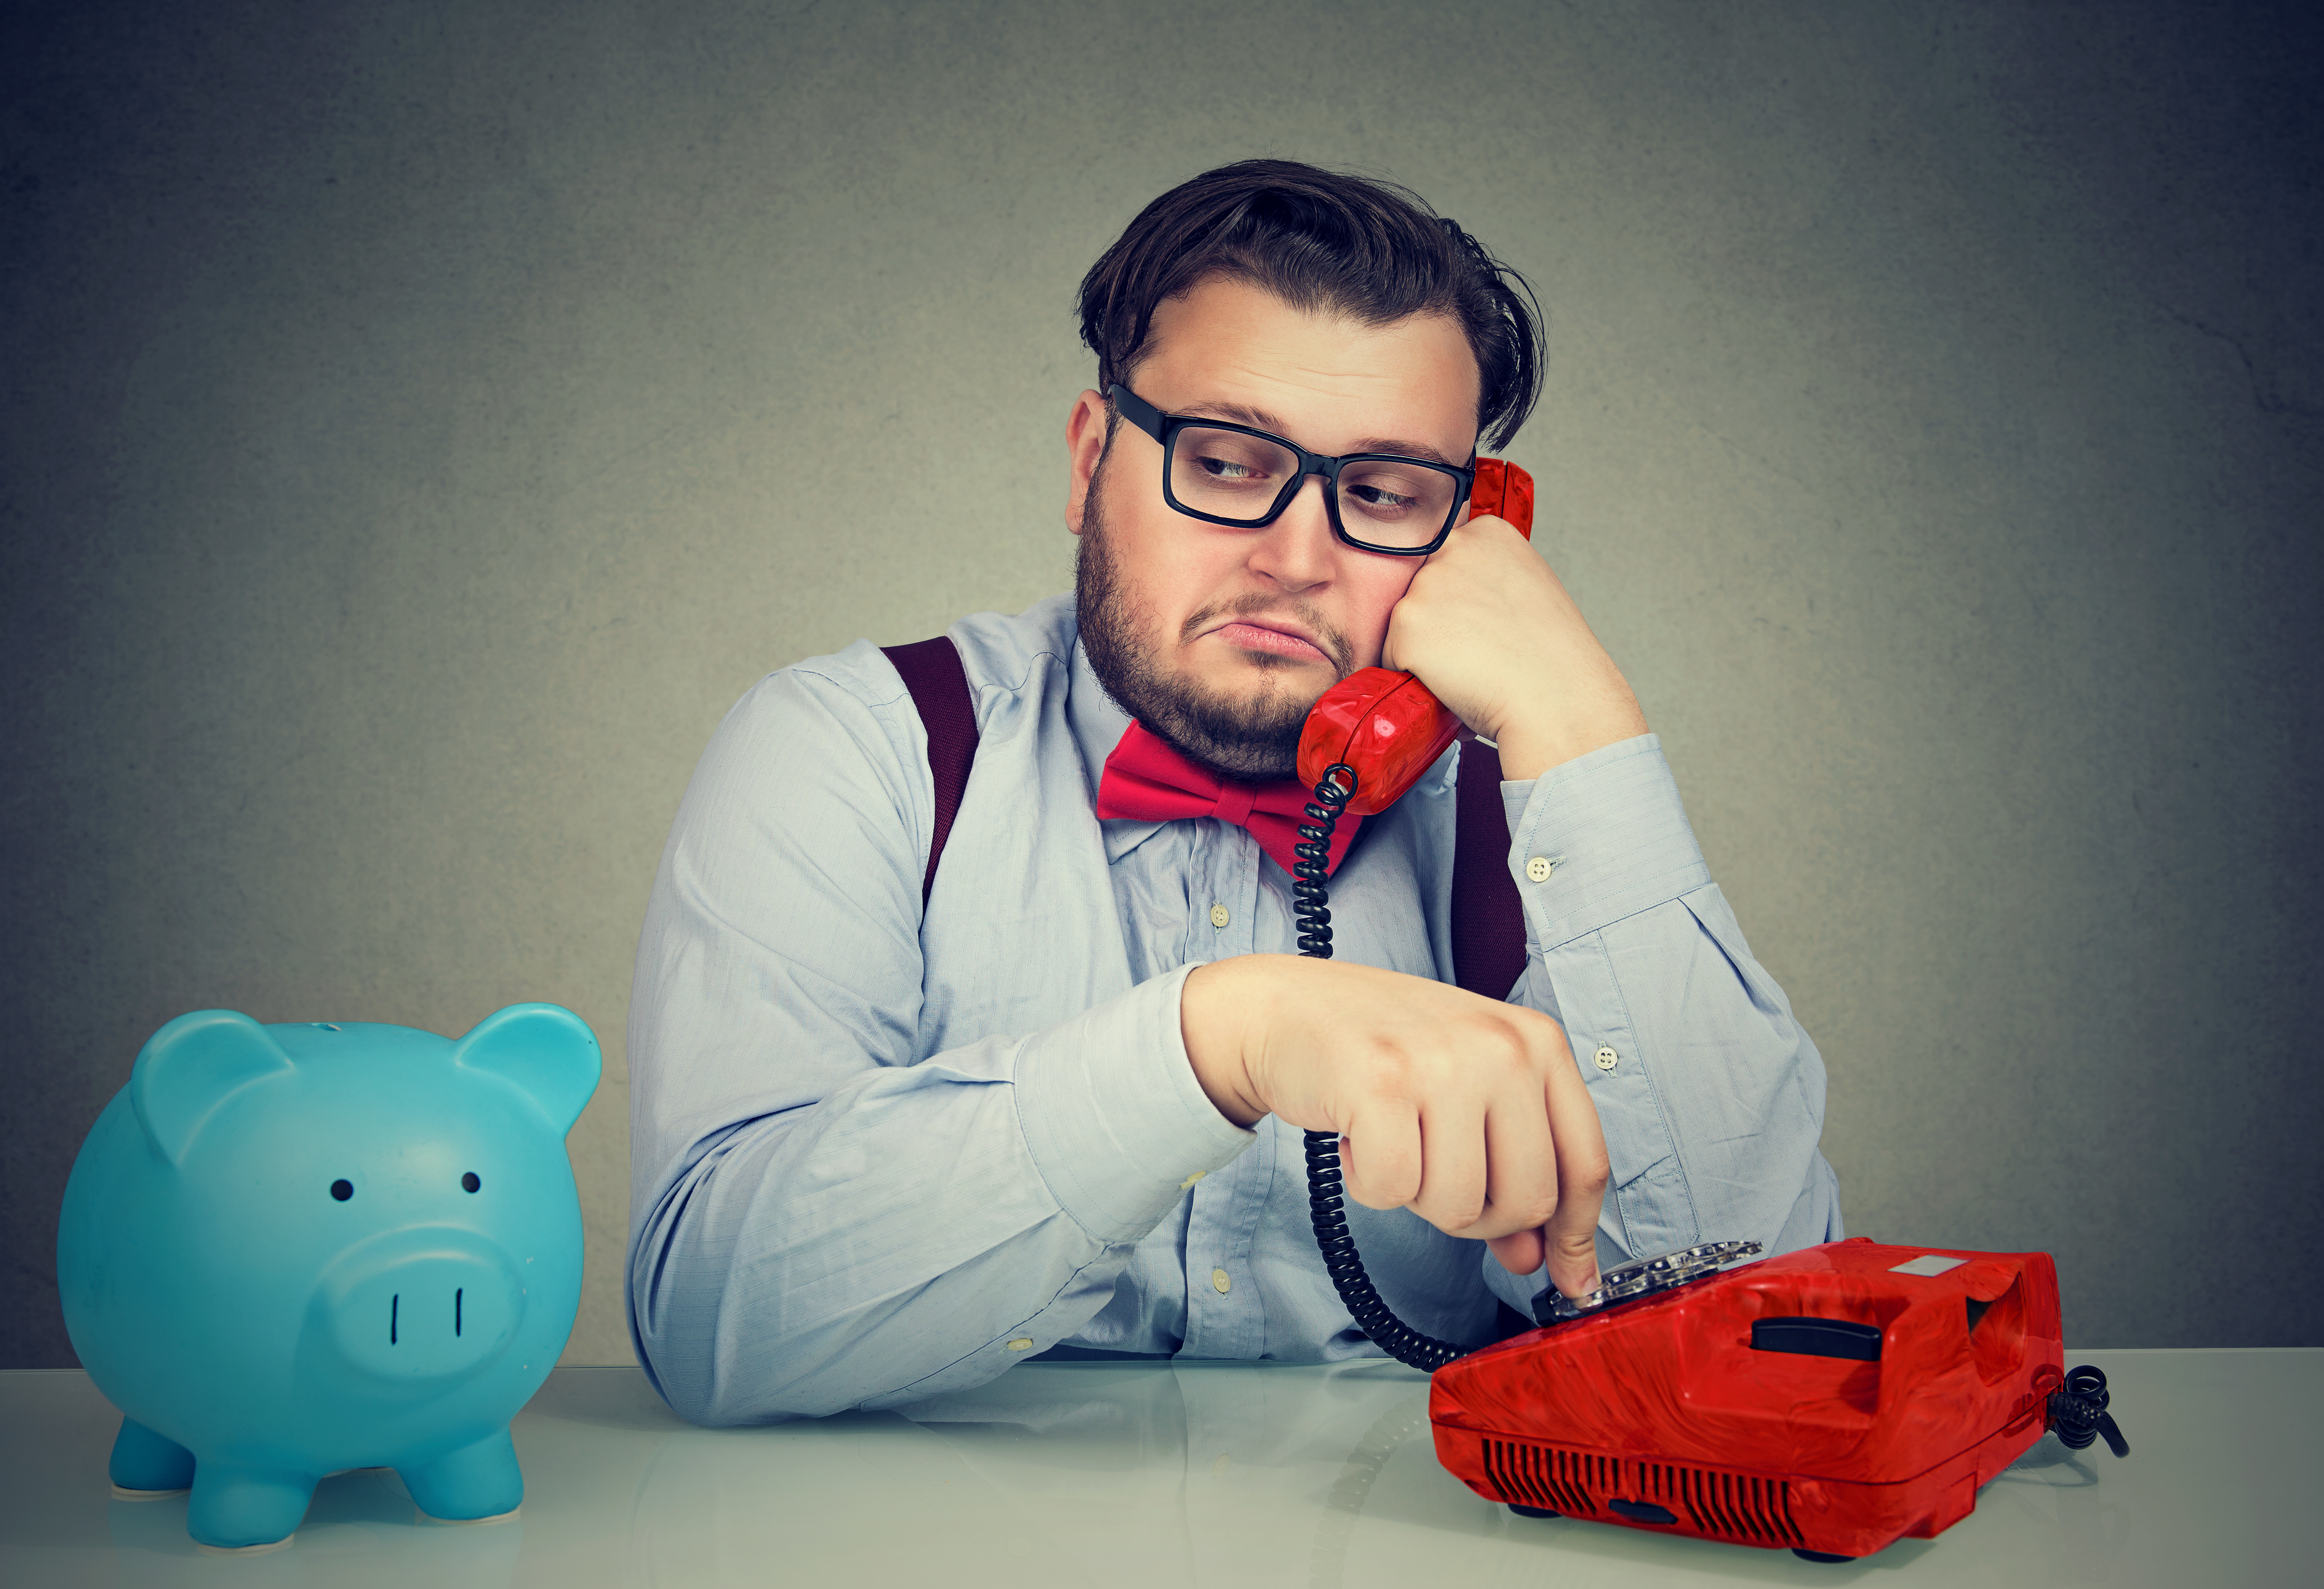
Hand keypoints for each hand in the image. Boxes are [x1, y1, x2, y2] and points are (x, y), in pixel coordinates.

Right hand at [1180, 954, 1608, 1295]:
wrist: (1287, 1006)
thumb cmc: (1382, 1050)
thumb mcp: (1469, 1095)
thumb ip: (1511, 1170)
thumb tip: (1538, 1258)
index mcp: (1537, 1042)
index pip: (1585, 1163)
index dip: (1575, 1233)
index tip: (1569, 1275)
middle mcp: (1500, 1046)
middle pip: (1527, 1200)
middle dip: (1478, 1216)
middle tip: (1435, 1176)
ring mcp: (1441, 1062)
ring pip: (1459, 1205)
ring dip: (1417, 1196)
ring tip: (1394, 1142)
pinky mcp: (1380, 1084)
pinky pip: (1393, 1191)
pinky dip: (1368, 1182)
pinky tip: (1357, 1138)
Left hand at [1380, 513, 1647, 780]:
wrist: (1556, 697)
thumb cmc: (1550, 657)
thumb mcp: (1529, 589)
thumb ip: (1488, 576)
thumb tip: (1458, 598)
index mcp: (1487, 533)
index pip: (1447, 565)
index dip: (1463, 603)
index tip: (1489, 622)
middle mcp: (1452, 548)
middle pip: (1422, 593)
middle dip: (1441, 626)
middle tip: (1482, 650)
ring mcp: (1425, 584)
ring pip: (1405, 627)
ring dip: (1427, 652)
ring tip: (1472, 666)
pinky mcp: (1405, 623)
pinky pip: (1392, 657)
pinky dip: (1415, 677)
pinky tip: (1454, 680)